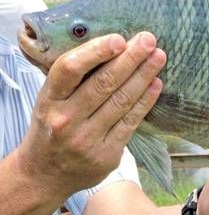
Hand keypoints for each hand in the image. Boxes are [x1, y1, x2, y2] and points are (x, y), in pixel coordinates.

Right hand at [15, 32, 165, 200]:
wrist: (44, 176)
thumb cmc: (52, 128)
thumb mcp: (51, 100)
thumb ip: (74, 79)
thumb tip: (112, 47)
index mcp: (49, 100)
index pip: (69, 69)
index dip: (95, 51)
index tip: (119, 39)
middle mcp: (65, 119)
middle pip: (103, 83)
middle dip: (130, 59)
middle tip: (149, 40)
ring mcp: (86, 140)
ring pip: (121, 101)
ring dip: (143, 76)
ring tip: (159, 57)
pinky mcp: (106, 155)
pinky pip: (130, 122)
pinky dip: (145, 101)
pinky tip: (156, 84)